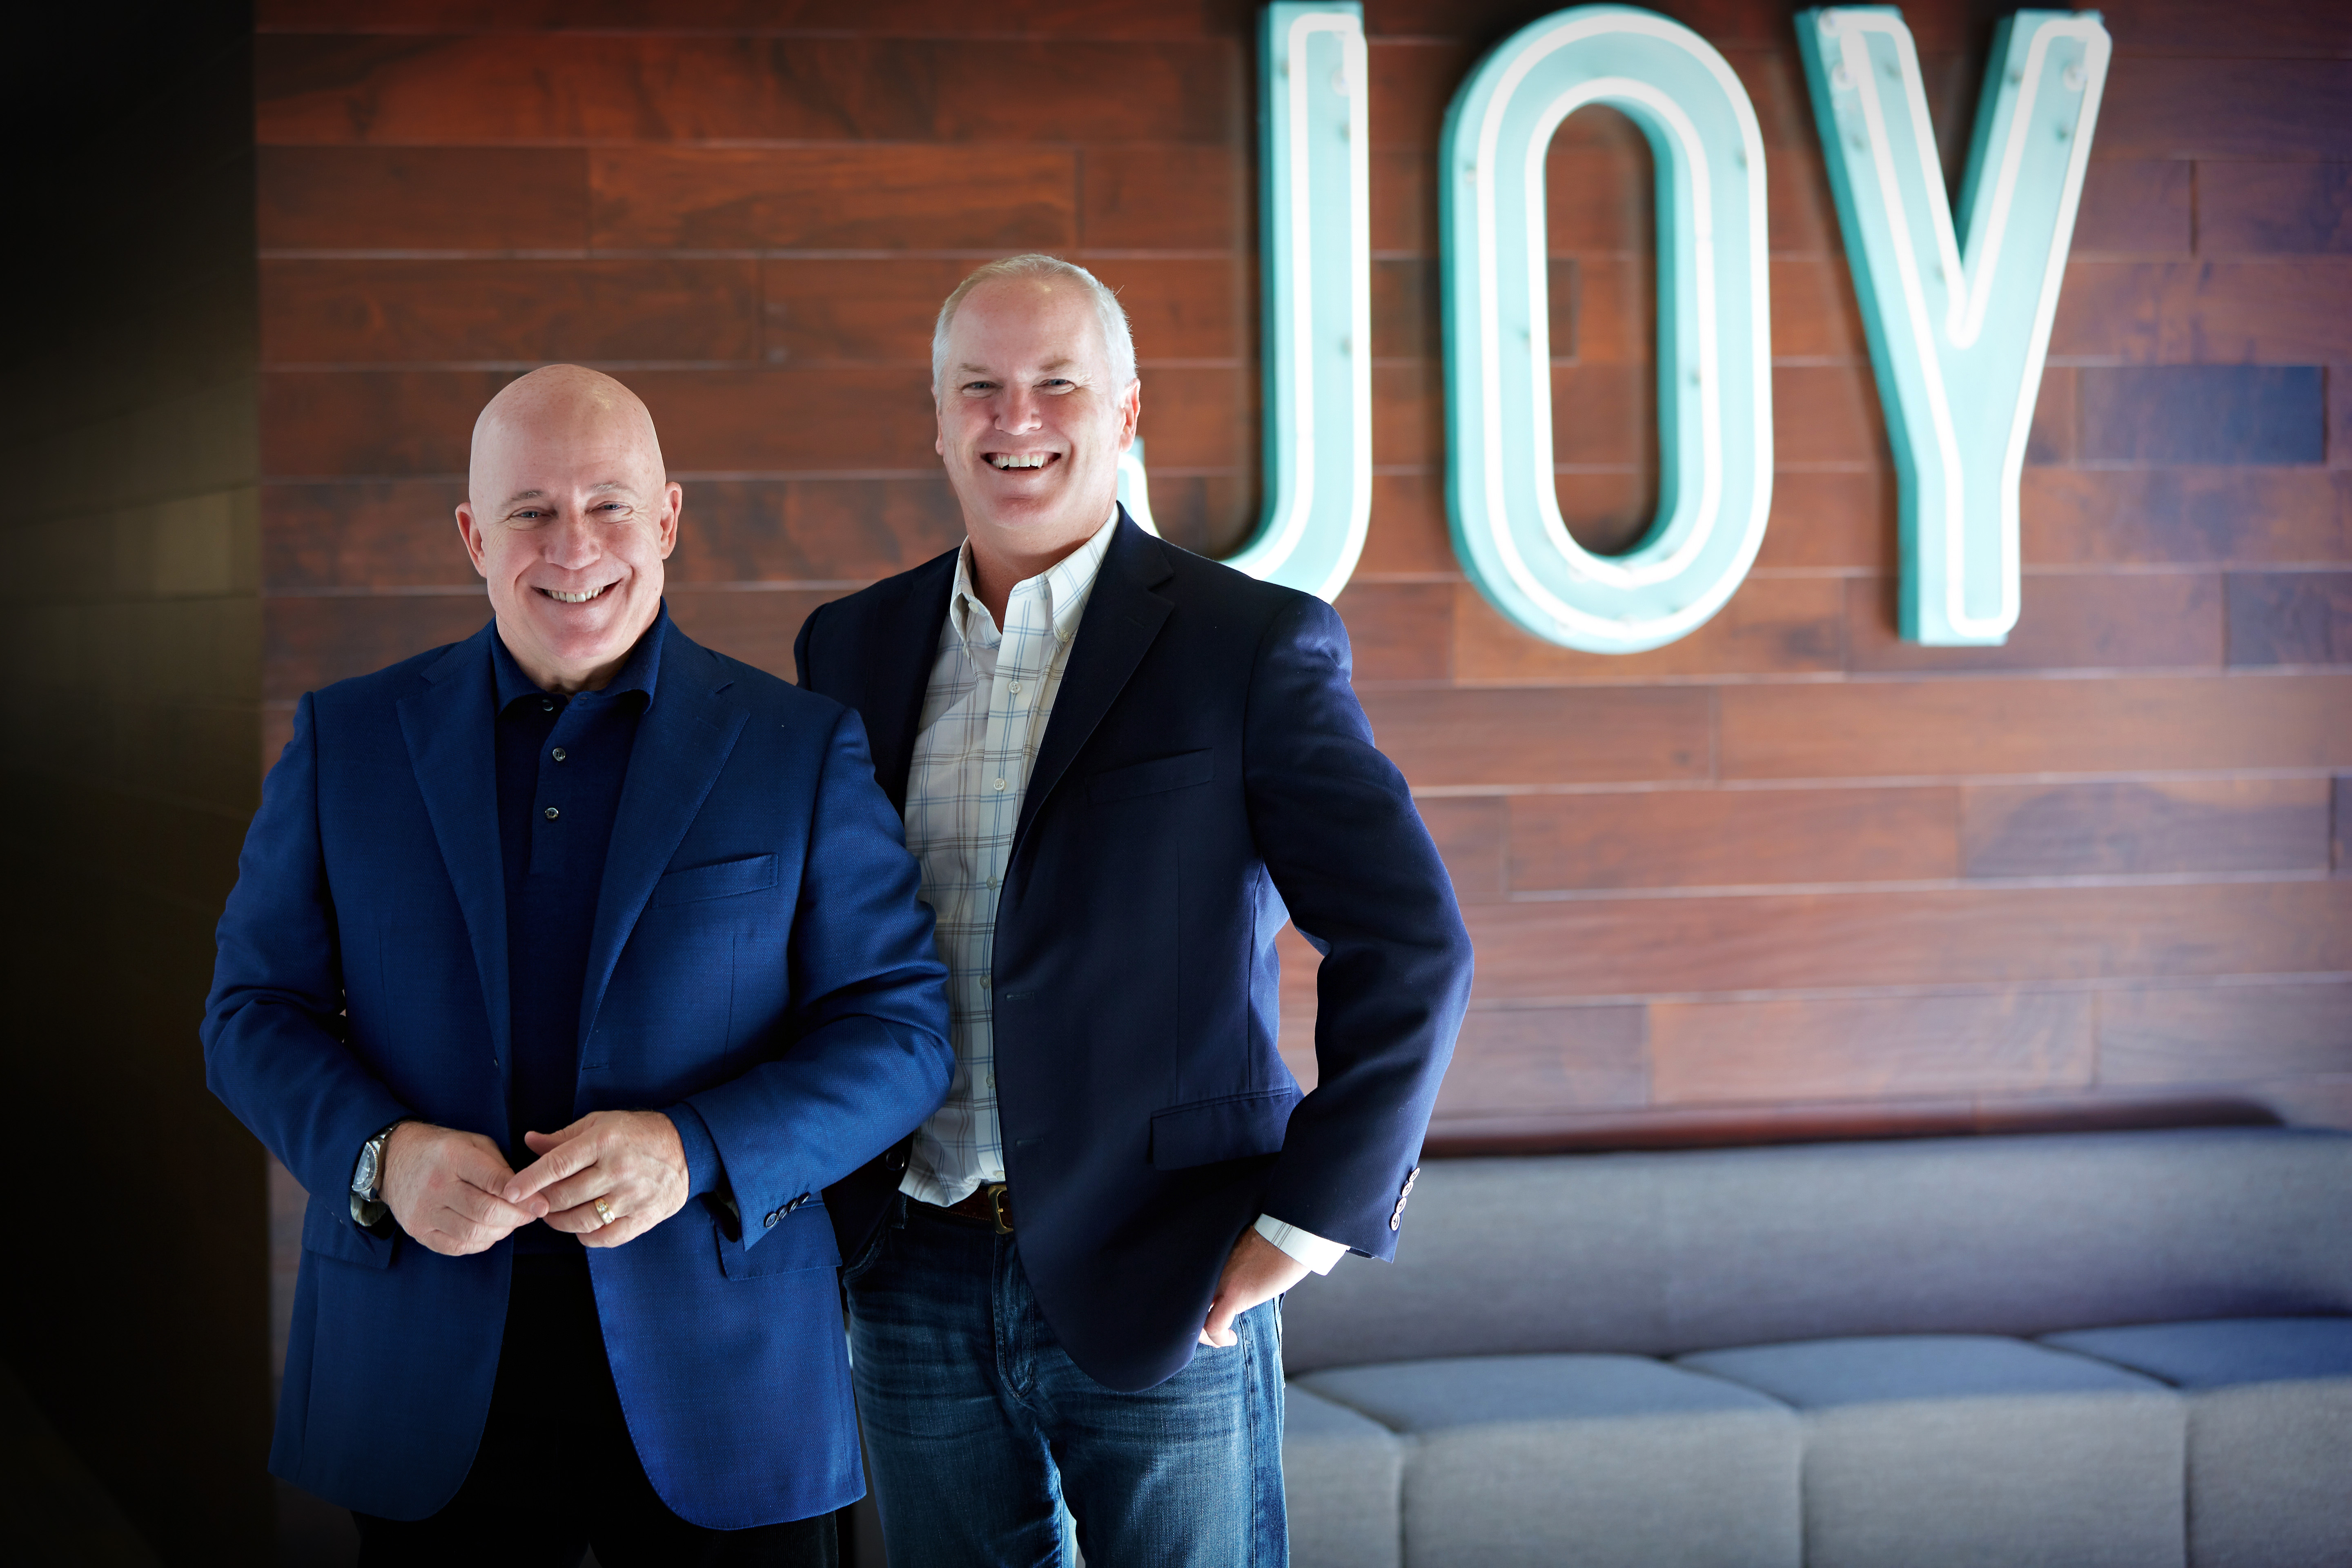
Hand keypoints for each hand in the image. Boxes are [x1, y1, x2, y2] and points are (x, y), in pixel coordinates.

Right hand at [380, 1122, 548, 1256]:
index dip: (524, 1197)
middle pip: (486, 1212)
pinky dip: (479, 1242)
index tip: (542, 1205)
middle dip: (516, 1217)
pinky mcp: (418, 1230)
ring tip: (510, 1222)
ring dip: (500, 1231)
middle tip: (529, 1215)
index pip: (495, 1182)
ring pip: (472, 1232)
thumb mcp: (474, 1143)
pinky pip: (456, 1246)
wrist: (395, 1158)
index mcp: (453, 1157)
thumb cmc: (444, 1149)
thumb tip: (527, 1194)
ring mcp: (423, 1211)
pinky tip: (488, 1231)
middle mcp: (435, 1185)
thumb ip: (499, 1167)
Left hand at [503, 1110, 688, 1248]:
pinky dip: (586, 1236)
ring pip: (582, 1220)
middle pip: (565, 1196)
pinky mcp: (644, 1217)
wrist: (687, 1148)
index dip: (529, 1180)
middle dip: (541, 1203)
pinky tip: (580, 1227)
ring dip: (558, 1222)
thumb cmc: (638, 1133)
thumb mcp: (601, 1124)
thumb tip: (529, 1142)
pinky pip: (605, 1237)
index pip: (558, 1163)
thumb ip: (563, 1137)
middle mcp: (618, 1169)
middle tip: (533, 1202)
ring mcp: (632, 1196)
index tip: (509, 1191)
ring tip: (552, 1214)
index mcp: (605, 1141)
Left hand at [1199, 1227, 1310, 1347]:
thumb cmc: (1273, 1239)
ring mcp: (1218, 1280)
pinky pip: (1215, 1325)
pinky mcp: (1233, 1293)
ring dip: (1205, 1333)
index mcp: (1208, 1258)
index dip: (1196, 1303)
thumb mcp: (1242, 1250)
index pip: (1189, 1287)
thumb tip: (1233, 1280)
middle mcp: (1208, 1269)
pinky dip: (1219, 1338)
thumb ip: (1229, 1264)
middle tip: (1210, 1332)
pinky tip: (1231, 1339)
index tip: (1210, 1312)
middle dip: (1195, 1322)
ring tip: (1220, 1338)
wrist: (1290, 1232)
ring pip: (1195, 1317)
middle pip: (1187, 1302)